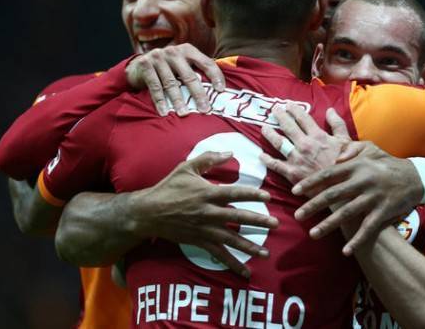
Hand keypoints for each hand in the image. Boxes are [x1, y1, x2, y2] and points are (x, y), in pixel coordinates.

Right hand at [125, 43, 224, 116]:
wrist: (138, 65)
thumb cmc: (168, 68)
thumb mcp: (182, 65)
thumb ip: (197, 71)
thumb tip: (219, 90)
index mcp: (188, 50)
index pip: (206, 62)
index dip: (215, 76)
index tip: (221, 91)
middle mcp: (174, 51)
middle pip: (189, 75)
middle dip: (198, 94)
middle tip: (205, 110)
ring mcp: (158, 57)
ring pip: (171, 83)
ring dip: (178, 101)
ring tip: (184, 114)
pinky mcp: (145, 65)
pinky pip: (155, 86)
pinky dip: (160, 101)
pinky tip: (164, 113)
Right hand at [128, 151, 278, 277]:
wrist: (148, 212)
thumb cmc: (169, 187)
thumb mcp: (187, 167)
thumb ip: (209, 158)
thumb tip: (230, 152)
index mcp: (207, 193)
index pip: (234, 193)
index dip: (251, 194)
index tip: (267, 196)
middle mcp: (208, 212)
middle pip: (238, 217)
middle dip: (258, 221)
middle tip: (276, 224)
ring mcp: (204, 229)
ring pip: (231, 239)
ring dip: (250, 246)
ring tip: (266, 252)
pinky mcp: (199, 242)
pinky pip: (218, 254)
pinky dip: (232, 264)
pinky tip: (246, 272)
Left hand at [260, 105, 355, 183]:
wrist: (343, 188)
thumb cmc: (347, 165)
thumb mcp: (347, 142)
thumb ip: (338, 124)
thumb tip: (330, 110)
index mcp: (318, 136)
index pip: (303, 118)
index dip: (294, 110)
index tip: (288, 104)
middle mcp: (305, 144)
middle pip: (288, 126)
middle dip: (279, 116)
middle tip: (273, 110)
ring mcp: (297, 159)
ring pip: (278, 142)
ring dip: (269, 133)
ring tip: (264, 127)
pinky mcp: (292, 174)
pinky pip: (275, 165)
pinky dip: (266, 159)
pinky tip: (260, 155)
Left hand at [292, 143, 421, 254]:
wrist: (416, 178)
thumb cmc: (386, 163)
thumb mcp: (369, 148)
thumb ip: (350, 149)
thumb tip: (334, 158)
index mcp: (356, 166)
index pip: (328, 174)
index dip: (311, 182)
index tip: (295, 190)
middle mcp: (362, 182)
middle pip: (333, 194)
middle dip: (313, 205)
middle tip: (297, 214)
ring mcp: (373, 198)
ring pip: (347, 213)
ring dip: (329, 224)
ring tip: (313, 233)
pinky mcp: (383, 212)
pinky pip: (368, 229)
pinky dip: (357, 240)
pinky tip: (346, 251)